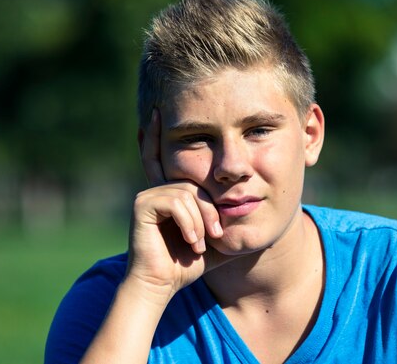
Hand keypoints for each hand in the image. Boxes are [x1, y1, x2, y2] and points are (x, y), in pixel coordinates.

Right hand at [128, 109, 226, 297]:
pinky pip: (177, 202)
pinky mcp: (142, 205)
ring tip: (203, 242)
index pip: (174, 157)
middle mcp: (160, 187)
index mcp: (175, 191)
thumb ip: (230, 216)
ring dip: (203, 221)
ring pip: (190, 192)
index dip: (166, 134)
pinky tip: (193, 243)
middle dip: (210, 210)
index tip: (165, 112)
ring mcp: (149, 194)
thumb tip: (254, 203)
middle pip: (196, 181)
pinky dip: (190, 223)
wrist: (165, 284)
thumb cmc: (192, 261)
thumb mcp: (218, 235)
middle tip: (217, 234)